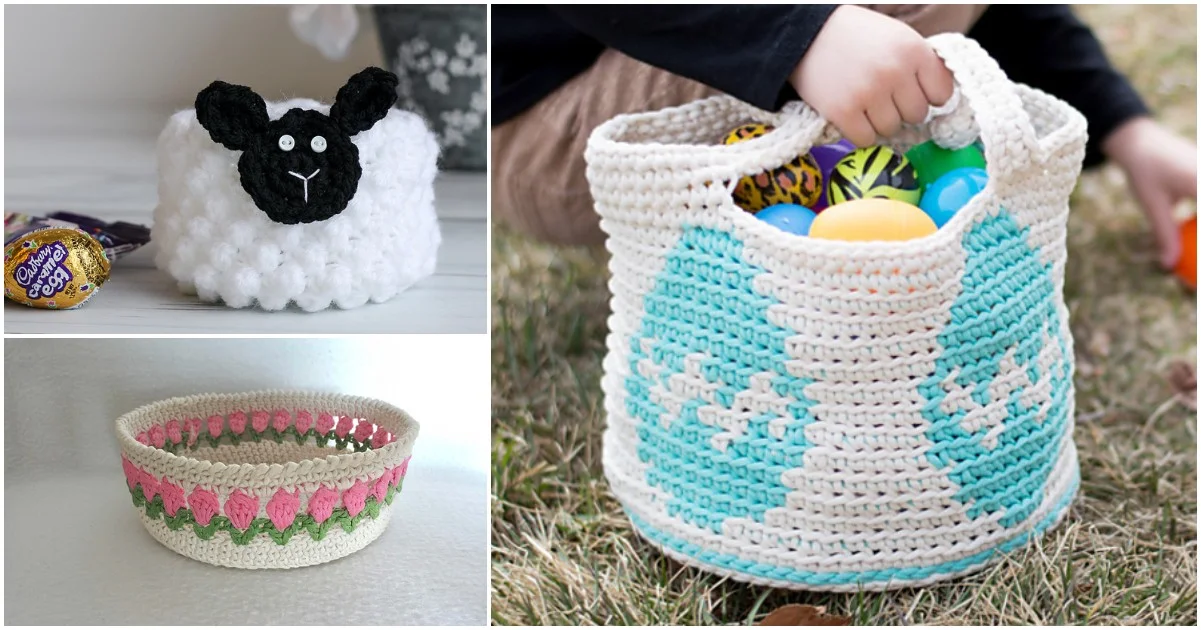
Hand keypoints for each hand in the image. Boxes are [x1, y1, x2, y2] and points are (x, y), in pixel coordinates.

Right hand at [790, 5, 953, 146]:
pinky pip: (866, 139)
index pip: (941, 94)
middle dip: (902, 109)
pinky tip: (852, 114)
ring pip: (892, 130)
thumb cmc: (858, 37)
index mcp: (914, 50)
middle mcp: (894, 72)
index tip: (911, 90)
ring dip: (880, 122)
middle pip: (916, 115)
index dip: (927, 95)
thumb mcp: (898, 37)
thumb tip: (940, 101)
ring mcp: (868, 94)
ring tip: (865, 103)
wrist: (808, 35)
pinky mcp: (843, 112)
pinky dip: (860, 132)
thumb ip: (921, 65)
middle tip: (883, 96)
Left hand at [1103, 117, 1196, 268]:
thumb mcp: (1153, 204)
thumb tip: (1168, 265)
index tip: (1197, 268)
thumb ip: (1165, 234)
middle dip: (1198, 234)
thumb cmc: (1145, 171)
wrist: (1142, 141)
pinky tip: (1190, 230)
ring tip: (1188, 246)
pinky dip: (1196, 221)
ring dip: (1196, 228)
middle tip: (1194, 268)